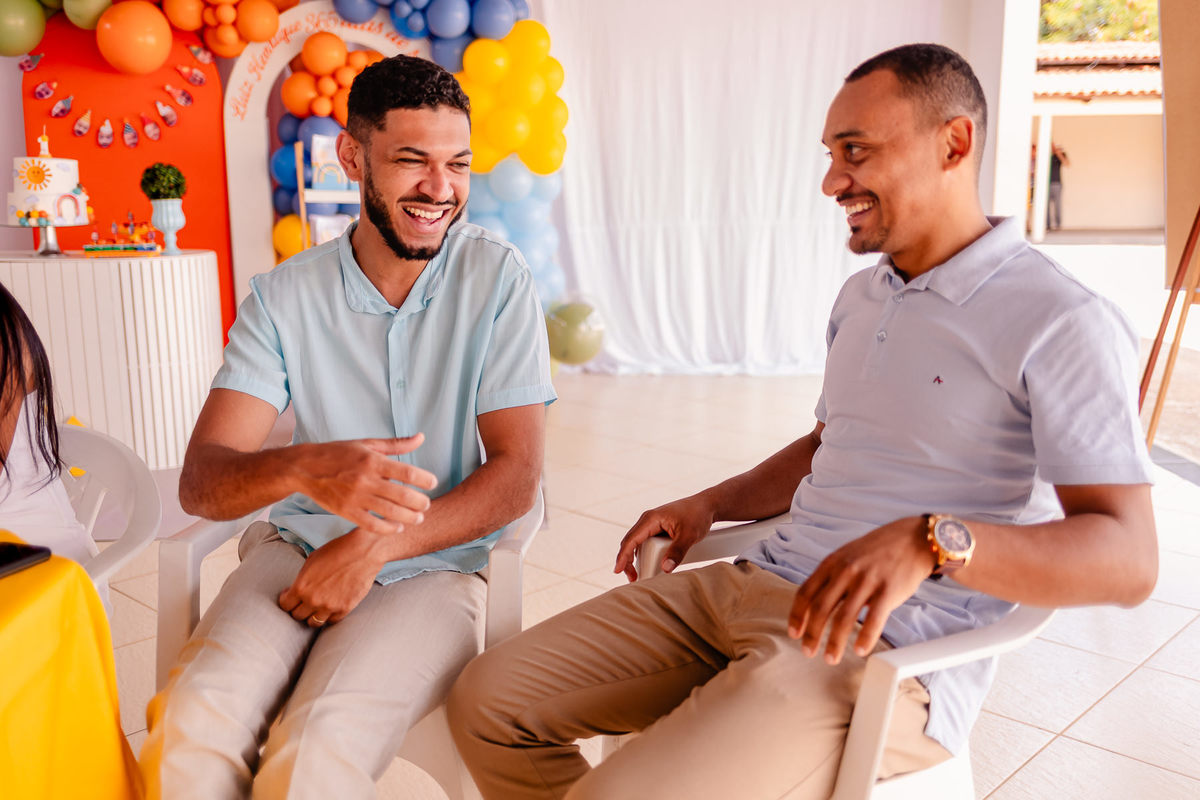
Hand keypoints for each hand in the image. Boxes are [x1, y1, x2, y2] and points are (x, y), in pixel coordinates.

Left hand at [279, 528, 386, 625]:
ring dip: (313, 616)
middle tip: (303, 602)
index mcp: (301, 587)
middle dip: (298, 608)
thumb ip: (303, 579)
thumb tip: (298, 588)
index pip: (285, 605)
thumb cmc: (337, 551)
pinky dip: (329, 616)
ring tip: (317, 608)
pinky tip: (331, 607)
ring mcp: (329, 606)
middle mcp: (313, 600)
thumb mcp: (311, 561)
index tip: (290, 596)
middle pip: (297, 616)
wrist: (362, 552)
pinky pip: (331, 621)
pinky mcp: (344, 609)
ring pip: (313, 623)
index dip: (286, 600)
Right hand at [295, 434, 437, 536]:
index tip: (432, 483)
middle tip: (427, 505)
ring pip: (390, 512)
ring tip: (418, 518)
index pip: (408, 473)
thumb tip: (421, 438)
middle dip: (420, 503)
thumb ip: (396, 444)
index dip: (425, 480)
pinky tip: (397, 527)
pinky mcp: (346, 511)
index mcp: (373, 460)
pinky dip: (388, 528)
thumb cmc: (338, 453)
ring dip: (409, 518)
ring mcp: (355, 497)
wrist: (304, 468)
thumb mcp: (367, 443)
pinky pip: (372, 525)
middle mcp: (366, 479)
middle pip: (403, 496)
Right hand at [613, 494, 715, 581]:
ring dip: (634, 559)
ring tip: (637, 575)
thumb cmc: (698, 515)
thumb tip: (665, 569)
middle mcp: (647, 520)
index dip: (623, 556)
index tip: (617, 570)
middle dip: (627, 561)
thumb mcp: (689, 535)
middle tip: (633, 579)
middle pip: (630, 543)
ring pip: (636, 543)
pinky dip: (642, 554)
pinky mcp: (657, 528)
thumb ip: (677, 552)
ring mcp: (651, 524)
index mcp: (651, 519)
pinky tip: (646, 564)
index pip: (631, 540)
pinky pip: (644, 542)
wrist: (707, 505)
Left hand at [787, 516, 933, 664]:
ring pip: (844, 617)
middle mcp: (846, 571)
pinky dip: (865, 638)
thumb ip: (831, 578)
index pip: (806, 592)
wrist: (912, 540)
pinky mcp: (888, 590)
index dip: (797, 616)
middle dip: (812, 634)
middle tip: (807, 652)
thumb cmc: (877, 552)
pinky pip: (874, 619)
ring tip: (830, 658)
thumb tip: (814, 608)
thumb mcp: (847, 557)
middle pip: (821, 608)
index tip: (793, 633)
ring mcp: (867, 580)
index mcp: (832, 563)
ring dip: (835, 642)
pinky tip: (860, 650)